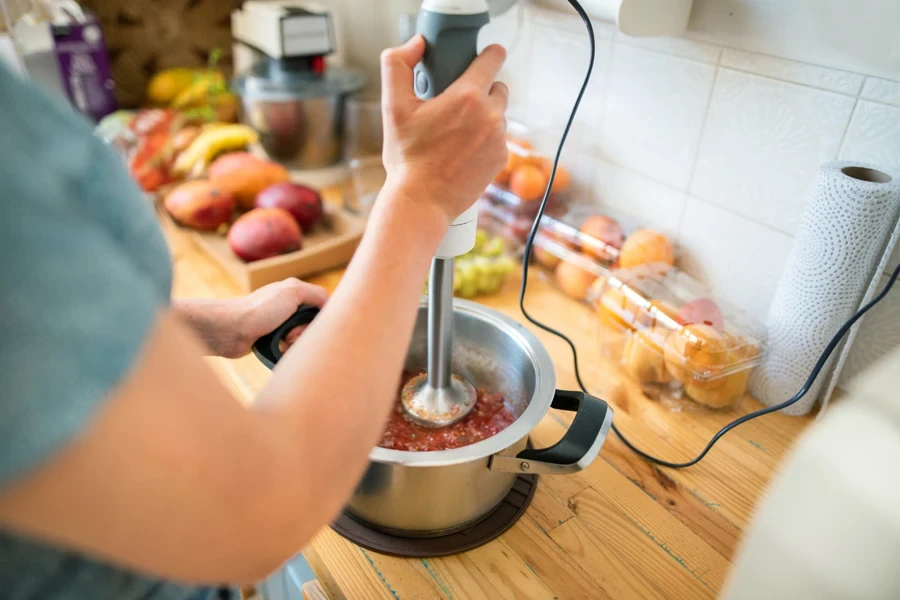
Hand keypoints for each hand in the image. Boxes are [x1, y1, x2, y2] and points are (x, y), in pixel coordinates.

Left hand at [228, 279, 328, 357]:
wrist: (231, 330)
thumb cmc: (260, 310)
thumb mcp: (293, 293)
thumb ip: (316, 294)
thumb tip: (331, 305)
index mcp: (294, 291)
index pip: (322, 305)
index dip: (321, 317)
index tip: (313, 324)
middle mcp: (289, 305)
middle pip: (313, 324)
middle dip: (306, 332)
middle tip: (291, 334)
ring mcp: (280, 323)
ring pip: (303, 338)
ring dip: (296, 343)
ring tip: (282, 341)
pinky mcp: (273, 338)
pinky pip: (290, 348)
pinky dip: (287, 350)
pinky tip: (277, 348)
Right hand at [380, 36, 508, 225]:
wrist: (421, 201)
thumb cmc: (407, 158)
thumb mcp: (392, 107)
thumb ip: (397, 65)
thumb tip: (416, 45)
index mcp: (467, 97)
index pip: (493, 59)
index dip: (489, 54)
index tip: (484, 55)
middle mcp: (490, 116)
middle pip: (497, 86)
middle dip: (480, 90)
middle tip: (454, 104)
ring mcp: (499, 139)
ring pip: (498, 113)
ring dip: (483, 116)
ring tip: (455, 131)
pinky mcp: (501, 158)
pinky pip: (498, 137)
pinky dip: (485, 138)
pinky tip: (462, 149)